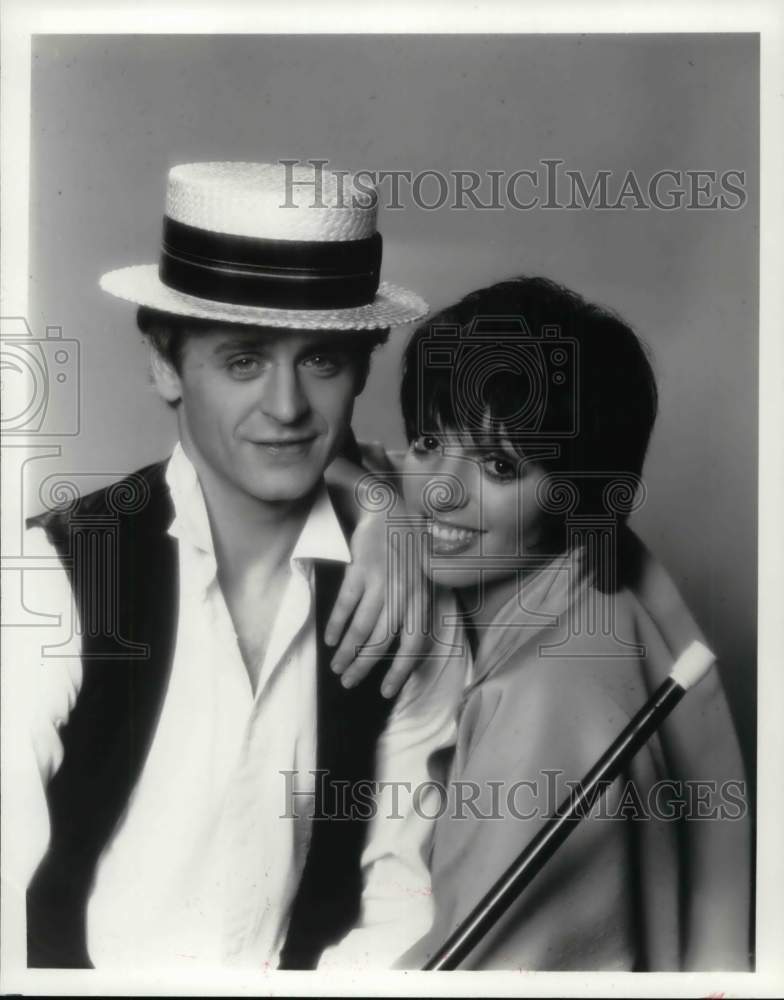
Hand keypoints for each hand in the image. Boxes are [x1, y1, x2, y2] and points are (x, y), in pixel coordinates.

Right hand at [325, 512, 432, 698]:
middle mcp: (404, 592)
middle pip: (382, 641)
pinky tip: (331, 640)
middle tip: (349, 683)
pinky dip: (337, 625)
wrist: (390, 510)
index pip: (414, 643)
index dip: (400, 671)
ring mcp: (382, 580)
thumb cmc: (408, 549)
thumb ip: (418, 609)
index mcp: (423, 597)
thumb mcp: (424, 578)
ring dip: (347, 652)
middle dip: (364, 667)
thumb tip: (407, 648)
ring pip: (362, 627)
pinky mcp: (360, 568)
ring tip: (336, 667)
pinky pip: (346, 604)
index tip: (385, 691)